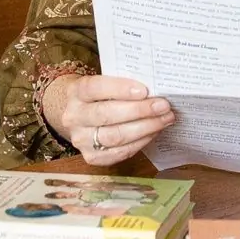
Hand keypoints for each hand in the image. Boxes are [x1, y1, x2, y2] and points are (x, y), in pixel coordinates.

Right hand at [42, 73, 175, 166]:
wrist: (79, 115)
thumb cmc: (100, 95)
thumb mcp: (105, 82)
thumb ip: (123, 84)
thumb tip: (155, 88)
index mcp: (76, 92)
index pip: (95, 88)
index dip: (120, 89)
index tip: (145, 90)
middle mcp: (74, 116)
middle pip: (107, 114)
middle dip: (140, 111)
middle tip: (163, 106)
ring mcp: (81, 139)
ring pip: (115, 136)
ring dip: (145, 128)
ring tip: (165, 119)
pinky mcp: (91, 157)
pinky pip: (119, 153)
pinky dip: (140, 142)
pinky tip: (154, 132)